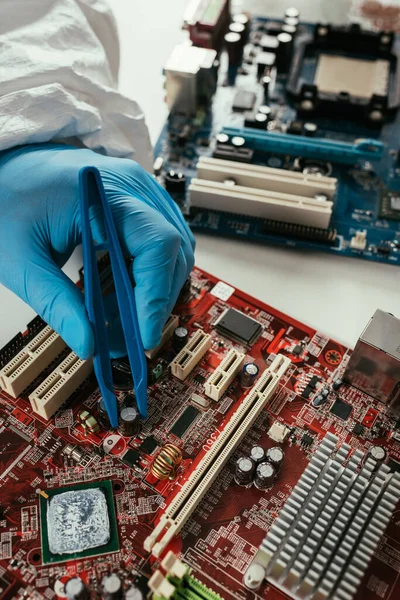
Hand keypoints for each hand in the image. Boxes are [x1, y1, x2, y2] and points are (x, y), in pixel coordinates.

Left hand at [0, 144, 194, 357]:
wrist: (3, 167)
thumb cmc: (6, 197)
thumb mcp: (20, 258)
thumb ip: (55, 303)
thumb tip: (88, 344)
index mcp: (105, 192)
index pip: (156, 244)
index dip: (156, 295)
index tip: (142, 335)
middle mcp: (133, 188)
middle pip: (172, 252)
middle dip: (155, 302)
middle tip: (128, 339)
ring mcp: (138, 194)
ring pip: (172, 251)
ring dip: (154, 291)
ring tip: (121, 321)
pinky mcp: (136, 205)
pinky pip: (158, 244)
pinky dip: (147, 276)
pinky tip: (123, 296)